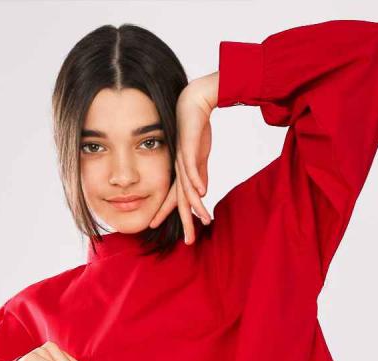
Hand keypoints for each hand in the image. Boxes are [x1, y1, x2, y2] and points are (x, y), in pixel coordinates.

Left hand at [148, 72, 218, 244]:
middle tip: (190, 241)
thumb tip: (202, 193)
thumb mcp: (200, 157)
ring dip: (195, 205)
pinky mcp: (188, 146)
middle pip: (181, 201)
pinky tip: (201, 192)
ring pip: (187, 188)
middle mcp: (179, 169)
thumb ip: (200, 175)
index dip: (175, 218)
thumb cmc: (197, 129)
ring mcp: (182, 159)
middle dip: (185, 222)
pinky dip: (196, 180)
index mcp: (181, 173)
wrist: (194, 102)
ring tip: (202, 220)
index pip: (177, 200)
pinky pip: (191, 166)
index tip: (179, 235)